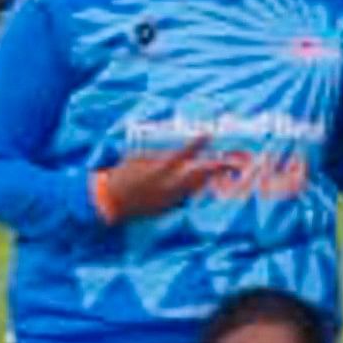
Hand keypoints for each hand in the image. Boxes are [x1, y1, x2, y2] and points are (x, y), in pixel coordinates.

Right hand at [93, 134, 221, 223]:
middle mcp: (168, 186)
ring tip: (220, 169)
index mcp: (158, 171)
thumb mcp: (137, 159)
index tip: (208, 134)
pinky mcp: (169, 208)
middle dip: (217, 167)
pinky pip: (185, 196)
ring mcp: (170, 199)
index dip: (196, 144)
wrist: (111, 202)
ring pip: (196, 187)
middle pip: (198, 175)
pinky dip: (192, 188)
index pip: (181, 155)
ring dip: (206, 177)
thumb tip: (172, 148)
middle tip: (231, 160)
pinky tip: (197, 183)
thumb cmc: (122, 176)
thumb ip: (158, 155)